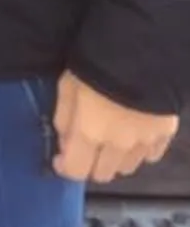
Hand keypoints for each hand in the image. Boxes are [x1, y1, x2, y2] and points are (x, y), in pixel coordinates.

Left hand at [51, 70, 178, 182]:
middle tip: (86, 146)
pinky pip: (151, 155)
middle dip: (90, 165)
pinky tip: (135, 134)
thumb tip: (66, 143)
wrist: (143, 52)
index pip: (75, 171)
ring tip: (111, 139)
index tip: (61, 157)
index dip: (64, 168)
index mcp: (89, 134)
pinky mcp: (166, 134)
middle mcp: (118, 146)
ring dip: (115, 160)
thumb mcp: (67, 86)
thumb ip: (64, 119)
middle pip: (102, 174)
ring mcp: (145, 142)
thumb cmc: (96, 64)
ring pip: (127, 168)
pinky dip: (140, 151)